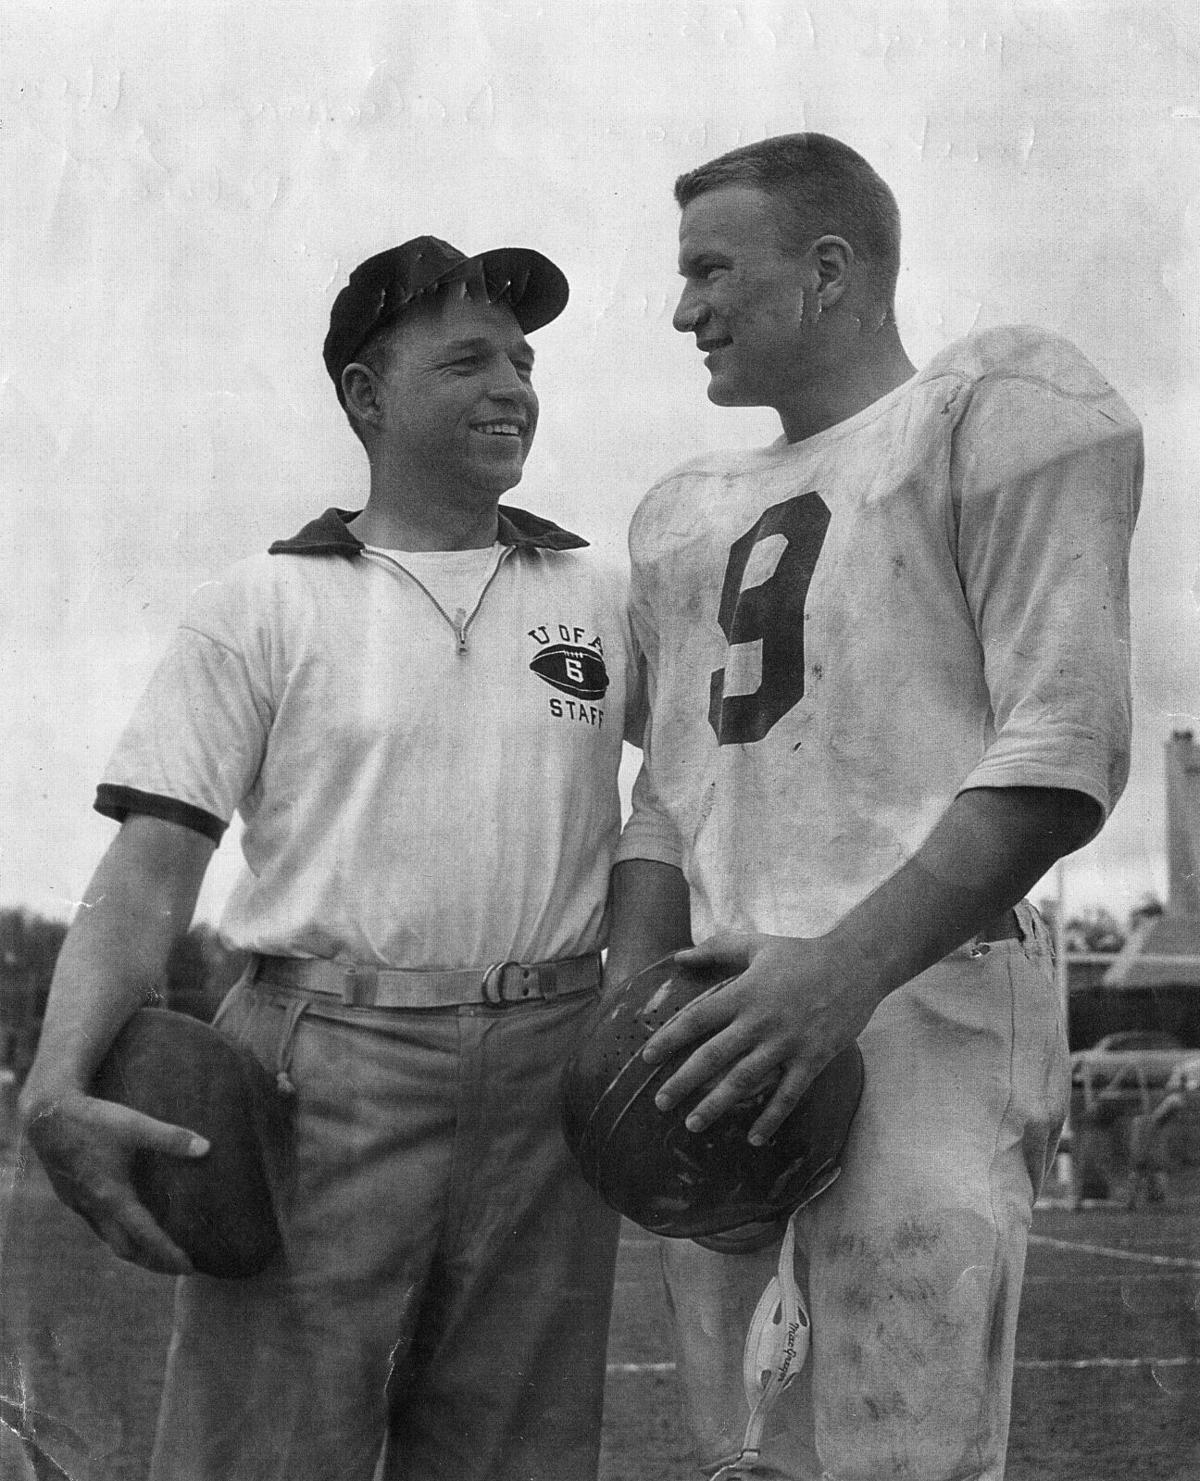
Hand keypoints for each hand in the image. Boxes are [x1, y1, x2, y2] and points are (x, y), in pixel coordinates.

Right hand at [22, 1088, 209, 1273]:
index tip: (188, 1267)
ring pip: (108, 1239)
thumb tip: (206, 1147)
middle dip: (152, 1262)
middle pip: (125, 1248)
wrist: (47, 1116)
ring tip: (157, 1253)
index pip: (144, 1235)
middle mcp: (94, 1208)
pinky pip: (98, 1226)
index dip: (167, 1253)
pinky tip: (127, 1224)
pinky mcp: (72, 1198)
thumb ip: (170, 1137)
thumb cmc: (93, 1120)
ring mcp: (80, 1205)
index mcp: (111, 1196)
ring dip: (134, 1250)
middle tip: (177, 1267)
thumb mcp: (135, 1125)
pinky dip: (117, 1233)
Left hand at [640, 931, 880, 1144]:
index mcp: (744, 993)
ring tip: (693, 1124)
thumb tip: (679, 956)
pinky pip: (788, 1095)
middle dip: (683, 1082)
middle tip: (660, 1103)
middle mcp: (760, 1021)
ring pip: (744, 1080)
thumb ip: (716, 949)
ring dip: (717, 1105)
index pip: (696, 1019)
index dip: (669, 1039)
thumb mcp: (756, 944)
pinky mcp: (812, 1059)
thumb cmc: (802, 954)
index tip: (646, 1059)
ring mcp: (787, 1043)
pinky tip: (754, 1138)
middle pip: (713, 1057)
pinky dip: (771, 1118)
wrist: (856, 964)